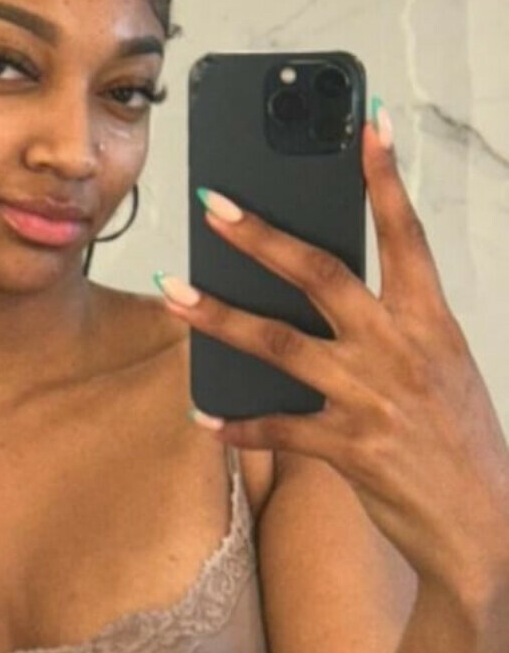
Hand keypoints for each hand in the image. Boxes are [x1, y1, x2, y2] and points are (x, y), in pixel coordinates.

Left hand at [157, 103, 508, 595]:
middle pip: (320, 275)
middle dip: (260, 236)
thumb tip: (322, 291)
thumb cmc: (456, 442)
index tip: (367, 124)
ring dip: (219, 317)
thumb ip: (391, 328)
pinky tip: (204, 418)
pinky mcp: (350, 449)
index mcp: (431, 322)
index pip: (406, 235)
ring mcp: (372, 399)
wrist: (486, 528)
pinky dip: (237, 425)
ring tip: (174, 292)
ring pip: (279, 345)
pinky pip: (278, 431)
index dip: (385, 178)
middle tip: (214, 202)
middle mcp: (400, 351)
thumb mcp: (440, 369)